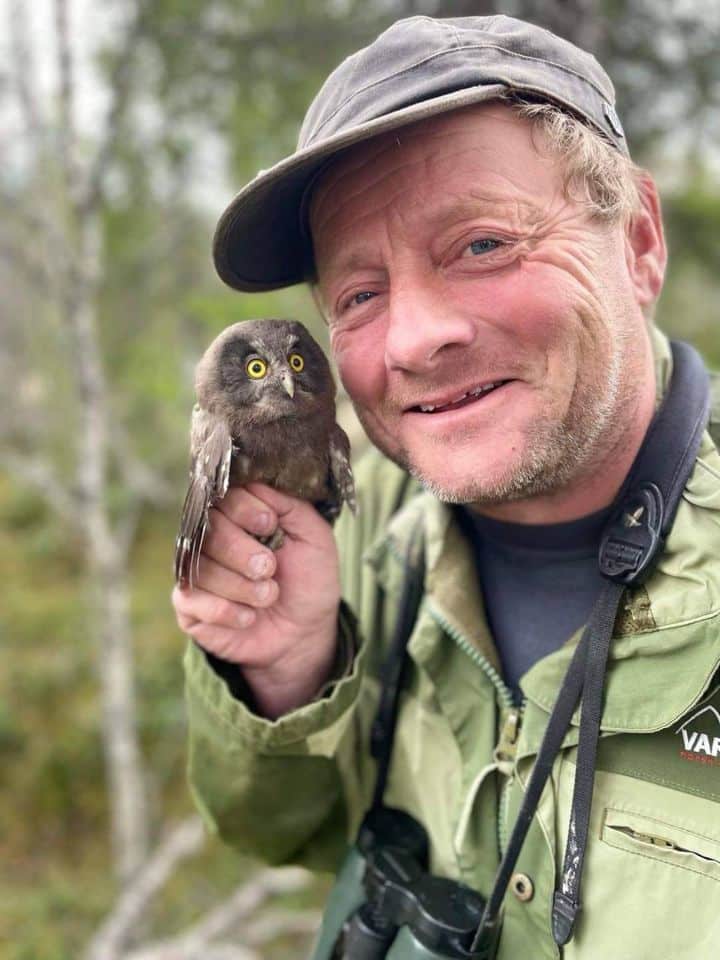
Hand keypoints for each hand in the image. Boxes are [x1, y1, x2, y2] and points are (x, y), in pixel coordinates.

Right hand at [172, 483, 340, 716]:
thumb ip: (290, 505)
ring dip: (241, 587)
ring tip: (268, 597)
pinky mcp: (188, 605)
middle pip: (209, 530)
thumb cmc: (309, 580)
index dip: (244, 508)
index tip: (268, 525)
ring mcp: (197, 570)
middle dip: (242, 552)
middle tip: (268, 569)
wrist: (304, 632)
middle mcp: (214, 538)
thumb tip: (256, 482)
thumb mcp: (314, 538)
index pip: (225, 495)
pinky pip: (192, 599)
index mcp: (242, 515)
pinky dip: (227, 611)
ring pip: (201, 567)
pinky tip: (249, 617)